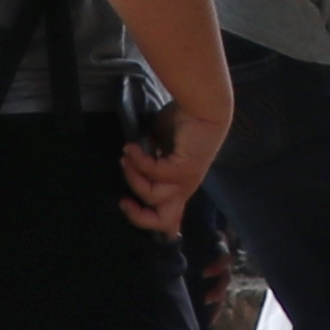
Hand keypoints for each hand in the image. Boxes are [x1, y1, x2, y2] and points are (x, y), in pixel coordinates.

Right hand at [120, 84, 222, 237]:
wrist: (205, 108)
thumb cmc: (184, 124)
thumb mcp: (160, 146)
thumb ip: (149, 159)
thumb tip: (130, 162)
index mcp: (180, 186)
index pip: (169, 219)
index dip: (145, 219)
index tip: (125, 201)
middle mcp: (185, 188)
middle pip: (164, 221)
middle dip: (139, 216)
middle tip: (124, 200)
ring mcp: (187, 181)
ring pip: (153, 196)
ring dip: (133, 177)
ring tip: (126, 158)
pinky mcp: (185, 170)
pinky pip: (154, 173)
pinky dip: (139, 161)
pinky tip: (131, 147)